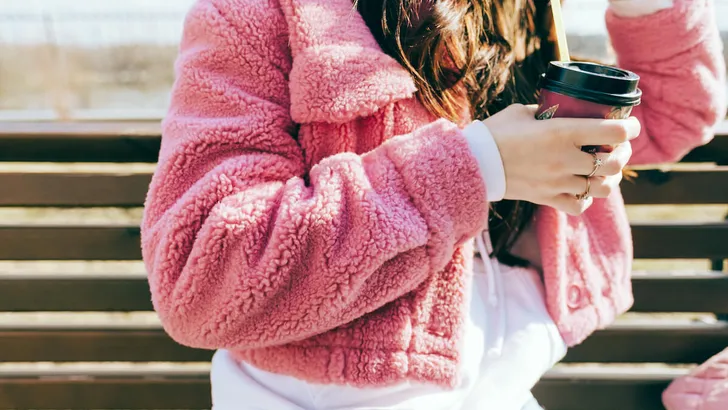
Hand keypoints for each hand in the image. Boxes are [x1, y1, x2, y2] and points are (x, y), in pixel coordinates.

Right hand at [483, 104, 639, 215]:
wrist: (473, 163)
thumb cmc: (496, 132)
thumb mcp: (524, 112)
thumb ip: (547, 112)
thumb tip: (561, 111)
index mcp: (562, 132)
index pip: (613, 132)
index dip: (630, 128)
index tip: (630, 126)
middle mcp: (565, 159)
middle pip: (613, 163)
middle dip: (622, 155)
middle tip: (618, 149)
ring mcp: (557, 182)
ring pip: (602, 187)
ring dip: (608, 179)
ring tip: (603, 171)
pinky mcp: (546, 198)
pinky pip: (579, 205)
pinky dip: (586, 199)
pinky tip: (582, 189)